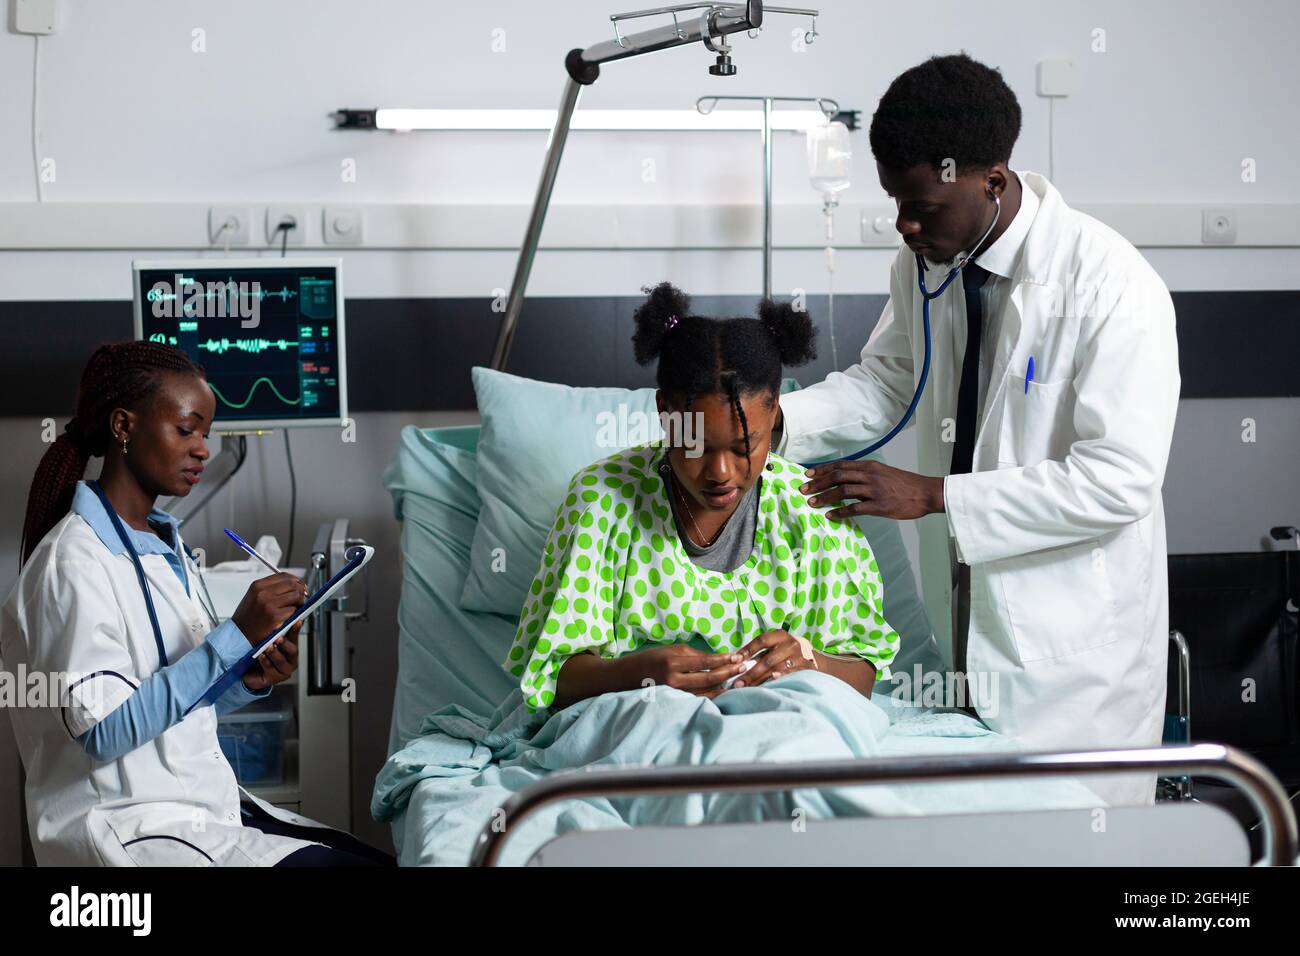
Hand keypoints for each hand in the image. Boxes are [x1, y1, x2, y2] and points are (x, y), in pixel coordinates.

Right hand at [231, 572, 307, 645]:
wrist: (238, 635)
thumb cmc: (247, 617)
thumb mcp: (254, 596)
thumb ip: (271, 588)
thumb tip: (293, 583)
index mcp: (258, 585)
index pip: (284, 576)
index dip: (296, 580)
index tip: (300, 585)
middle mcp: (263, 592)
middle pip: (292, 584)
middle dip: (301, 590)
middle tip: (302, 597)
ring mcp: (269, 604)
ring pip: (296, 596)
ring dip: (299, 603)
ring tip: (294, 608)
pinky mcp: (274, 616)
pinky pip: (293, 611)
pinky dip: (294, 614)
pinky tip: (287, 617)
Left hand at [242, 620, 300, 690]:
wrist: (249, 673)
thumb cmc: (259, 656)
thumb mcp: (265, 643)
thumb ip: (272, 634)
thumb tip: (275, 622)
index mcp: (290, 648)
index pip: (294, 637)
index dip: (296, 630)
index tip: (297, 621)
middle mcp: (290, 660)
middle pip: (293, 651)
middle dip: (285, 644)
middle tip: (278, 638)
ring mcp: (284, 671)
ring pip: (281, 661)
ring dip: (274, 653)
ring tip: (268, 647)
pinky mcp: (274, 679)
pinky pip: (271, 669)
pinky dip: (266, 662)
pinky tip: (261, 656)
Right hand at [632, 645, 747, 699]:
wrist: (630, 676)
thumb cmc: (652, 659)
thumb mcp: (672, 650)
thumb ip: (695, 655)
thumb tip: (718, 659)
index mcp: (673, 662)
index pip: (705, 662)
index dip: (723, 660)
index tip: (738, 656)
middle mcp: (674, 680)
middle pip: (709, 678)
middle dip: (729, 672)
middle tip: (744, 666)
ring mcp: (675, 693)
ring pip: (706, 691)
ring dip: (724, 684)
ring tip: (739, 678)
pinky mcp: (676, 700)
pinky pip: (699, 698)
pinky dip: (713, 694)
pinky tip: (724, 690)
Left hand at [732, 629, 818, 687]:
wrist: (810, 656)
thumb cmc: (784, 652)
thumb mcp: (774, 647)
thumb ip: (758, 653)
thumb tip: (736, 662)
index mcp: (780, 635)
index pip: (761, 641)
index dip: (747, 650)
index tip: (734, 660)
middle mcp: (790, 644)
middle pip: (767, 659)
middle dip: (750, 673)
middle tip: (737, 683)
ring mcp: (799, 656)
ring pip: (777, 669)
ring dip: (761, 680)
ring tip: (748, 688)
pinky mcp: (806, 668)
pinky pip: (791, 675)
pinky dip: (781, 678)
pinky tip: (771, 682)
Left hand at [799, 459, 944, 520]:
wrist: (926, 492)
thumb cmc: (905, 485)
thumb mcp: (884, 473)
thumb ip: (865, 475)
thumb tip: (846, 480)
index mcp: (870, 466)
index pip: (840, 465)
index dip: (822, 470)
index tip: (808, 474)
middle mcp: (870, 475)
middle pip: (837, 476)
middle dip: (818, 483)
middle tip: (803, 490)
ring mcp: (875, 490)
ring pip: (843, 491)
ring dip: (825, 497)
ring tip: (812, 503)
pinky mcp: (880, 506)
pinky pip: (855, 508)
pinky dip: (840, 512)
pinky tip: (830, 516)